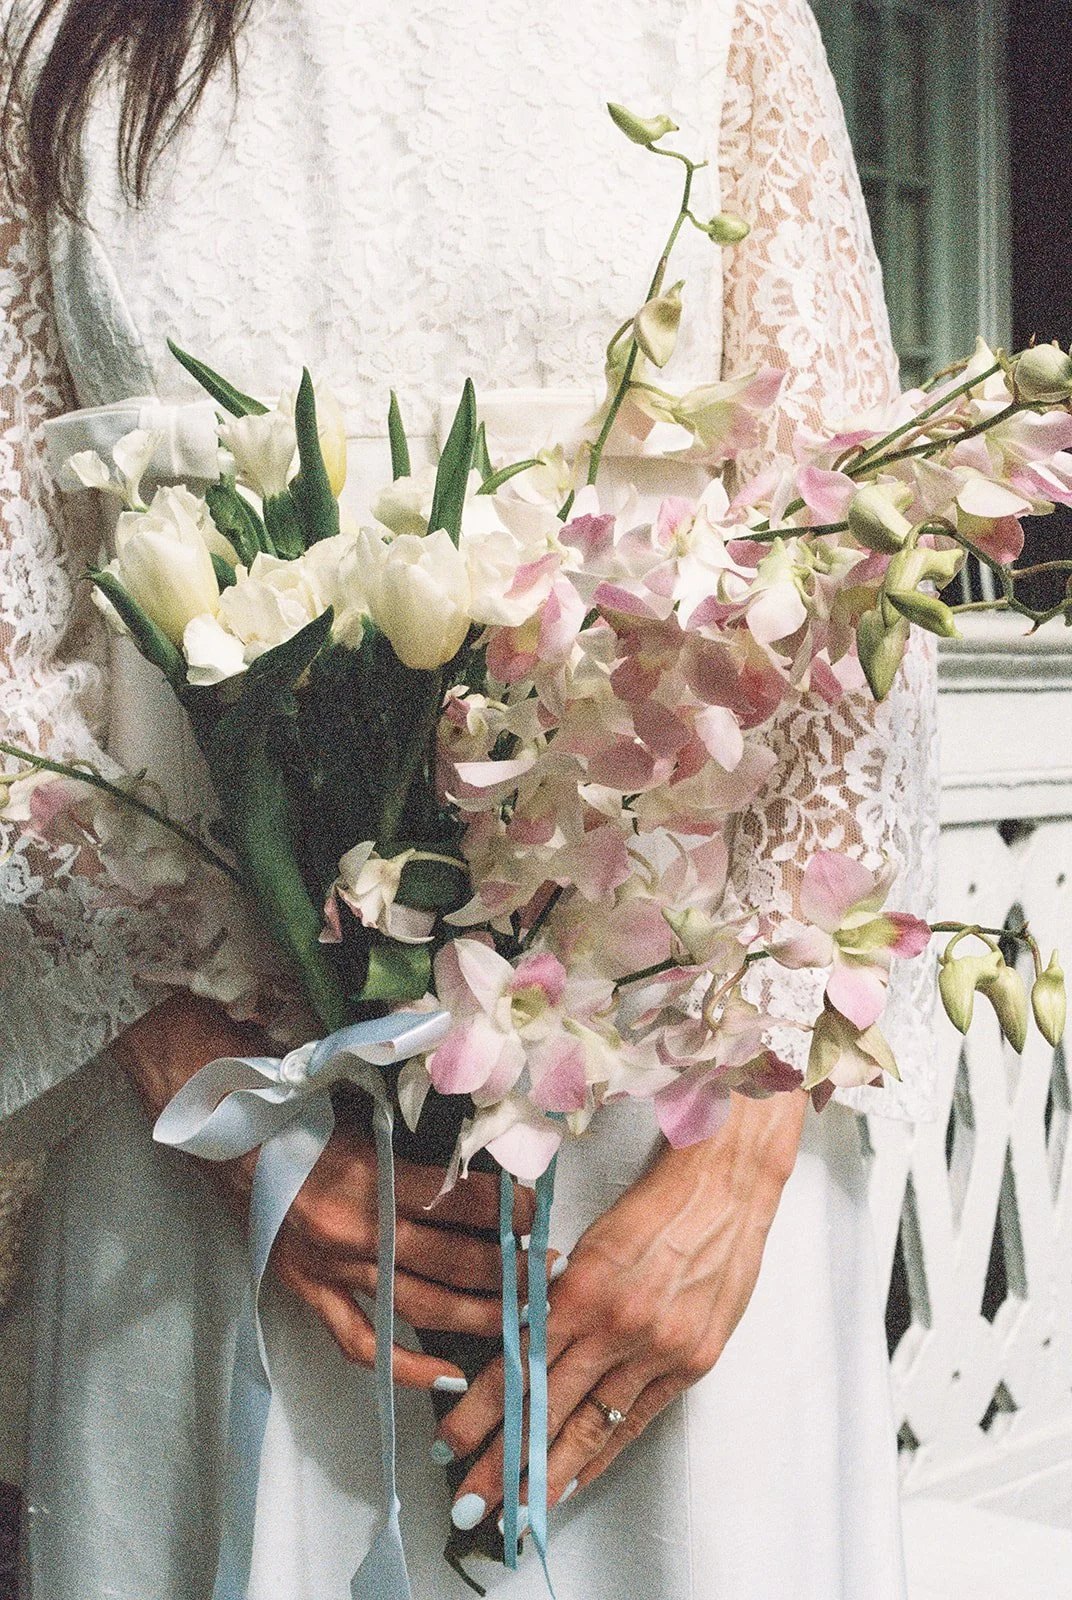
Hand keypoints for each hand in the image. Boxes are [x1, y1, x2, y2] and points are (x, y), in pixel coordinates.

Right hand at [113, 991, 536, 1389]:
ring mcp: (332, 1269)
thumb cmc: (300, 1115)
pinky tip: (446, 1376)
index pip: (456, 1201)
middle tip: (550, 1272)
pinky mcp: (308, 1293)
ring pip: (419, 1306)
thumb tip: (479, 1146)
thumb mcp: (363, 1113)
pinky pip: (360, 1344)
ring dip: (477, 1316)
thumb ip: (414, 1139)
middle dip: (508, 1269)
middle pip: (450, 1260)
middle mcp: (355, 1230)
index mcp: (371, 1176)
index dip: (504, 1211)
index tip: (539, 1214)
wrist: (225, 1135)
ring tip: (522, 1321)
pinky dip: (404, 1367)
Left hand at [435, 1089, 806, 1525]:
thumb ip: (558, 1296)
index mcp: (582, 1287)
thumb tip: (521, 1343)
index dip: (482, 1410)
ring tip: (520, 1509)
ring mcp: (658, 1349)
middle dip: (504, 1461)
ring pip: (592, 1425)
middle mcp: (618, 1326)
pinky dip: (604, 1453)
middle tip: (471, 1502)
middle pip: (548, 1407)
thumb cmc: (652, 1204)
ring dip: (550, 1473)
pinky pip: (638, 1420)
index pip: (520, 1364)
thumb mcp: (591, 1243)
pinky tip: (577, 1478)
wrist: (724, 1187)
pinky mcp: (691, 1361)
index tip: (451, 1440)